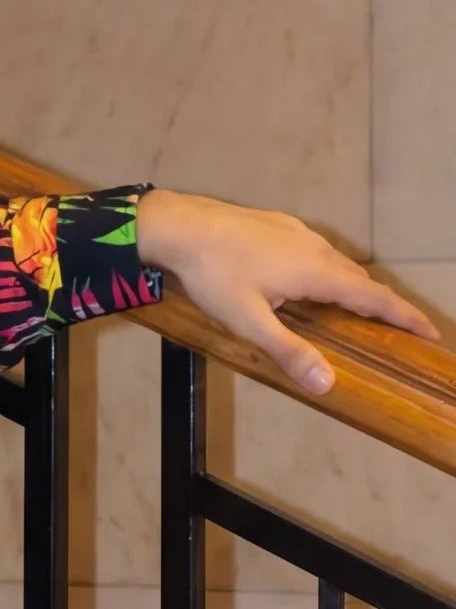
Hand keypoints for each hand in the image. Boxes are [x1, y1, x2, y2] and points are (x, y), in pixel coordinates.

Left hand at [134, 189, 438, 395]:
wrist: (179, 225)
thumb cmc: (213, 275)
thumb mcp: (248, 321)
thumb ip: (289, 351)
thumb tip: (328, 384)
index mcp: (317, 272)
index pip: (374, 297)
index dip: (404, 316)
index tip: (429, 331)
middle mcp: (315, 248)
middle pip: (359, 279)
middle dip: (381, 304)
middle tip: (396, 327)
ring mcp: (297, 232)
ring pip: (336, 262)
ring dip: (352, 285)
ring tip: (357, 308)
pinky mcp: (278, 224)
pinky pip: (315, 250)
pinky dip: (327, 270)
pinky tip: (308, 280)